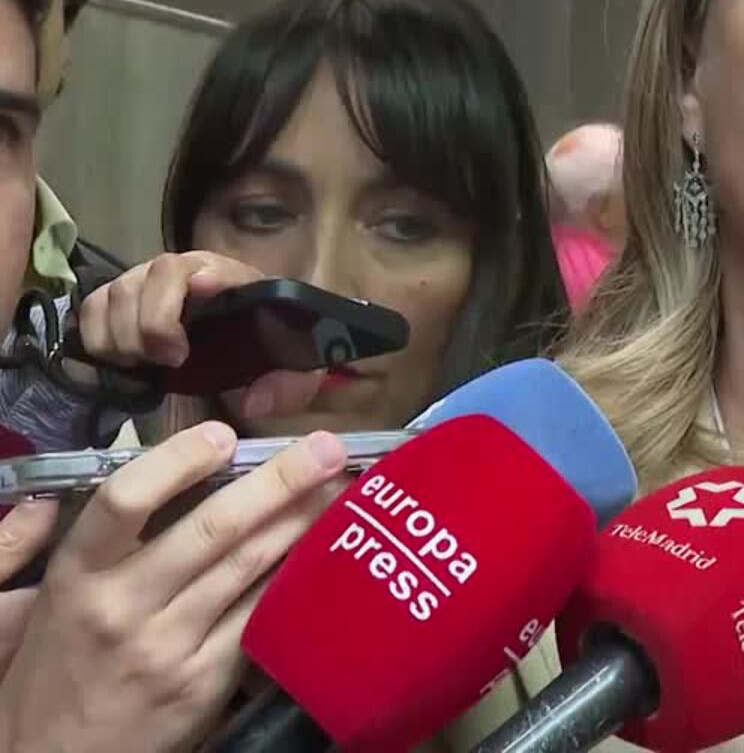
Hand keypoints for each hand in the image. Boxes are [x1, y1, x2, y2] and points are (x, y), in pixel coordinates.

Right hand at [0, 423, 346, 752]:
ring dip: (302, 521)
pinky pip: (260, 615)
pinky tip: (324, 552)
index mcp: (78, 577)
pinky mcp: (206, 680)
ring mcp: (171, 646)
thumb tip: (57, 491)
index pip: (124, 501)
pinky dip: (295, 577)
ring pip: (249, 568)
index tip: (223, 434)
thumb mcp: (29, 605)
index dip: (178, 460)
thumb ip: (41, 542)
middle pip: (212, 530)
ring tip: (340, 486)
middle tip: (326, 447)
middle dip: (279, 481)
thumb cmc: (51, 672)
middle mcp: (125, 607)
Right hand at [76, 251, 323, 421]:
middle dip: (155, 321)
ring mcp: (146, 280)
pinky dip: (97, 336)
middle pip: (155, 275)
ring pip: (118, 292)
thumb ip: (289, 385)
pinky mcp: (117, 299)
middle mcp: (185, 270)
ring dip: (124, 335)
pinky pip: (91, 308)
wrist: (242, 338)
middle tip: (170, 361)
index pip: (215, 265)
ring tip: (145, 365)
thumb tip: (253, 402)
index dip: (206, 276)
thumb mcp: (292, 370)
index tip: (204, 289)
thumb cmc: (265, 347)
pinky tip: (121, 362)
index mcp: (233, 278)